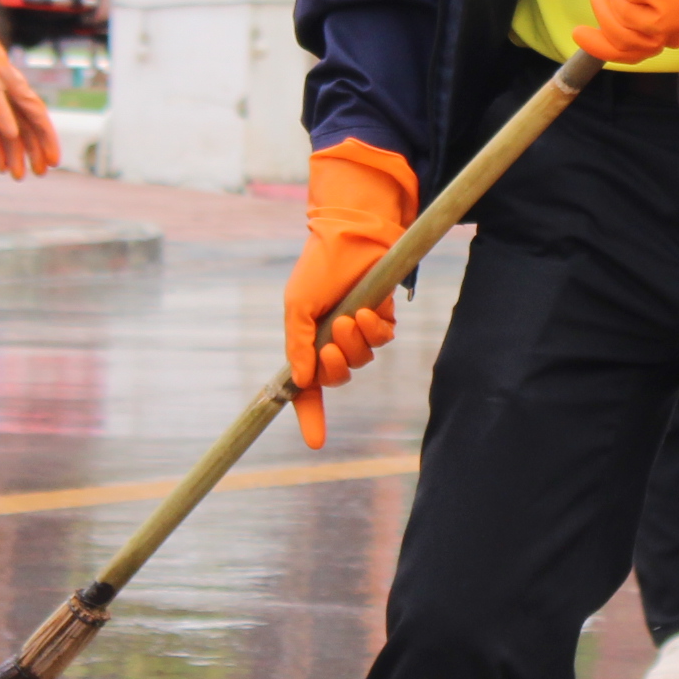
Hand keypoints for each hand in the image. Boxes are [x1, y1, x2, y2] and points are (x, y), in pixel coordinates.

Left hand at [0, 33, 63, 179]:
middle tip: (40, 174)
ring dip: (15, 154)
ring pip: (9, 134)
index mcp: (19, 92)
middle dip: (35, 152)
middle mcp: (11, 99)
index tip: (55, 161)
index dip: (48, 141)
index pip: (38, 121)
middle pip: (27, 130)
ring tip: (19, 176)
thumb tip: (12, 134)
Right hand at [284, 139, 417, 448]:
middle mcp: (333, 340)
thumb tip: (303, 380)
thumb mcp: (296, 306)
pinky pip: (382, 341)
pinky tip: (367, 311)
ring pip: (361, 361)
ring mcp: (359, 330)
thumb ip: (297, 344)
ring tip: (349, 316)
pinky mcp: (382, 318)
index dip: (311, 416)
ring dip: (354, 344)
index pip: (308, 388)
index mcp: (308, 340)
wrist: (350, 234)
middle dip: (334, 368)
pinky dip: (374, 331)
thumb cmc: (319, 268)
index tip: (316, 443)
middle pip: (336, 378)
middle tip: (330, 345)